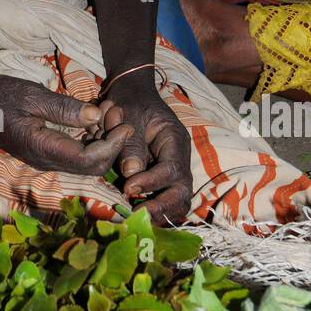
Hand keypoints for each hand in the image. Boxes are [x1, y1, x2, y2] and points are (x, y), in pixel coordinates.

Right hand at [0, 73, 124, 176]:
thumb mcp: (31, 94)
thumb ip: (64, 108)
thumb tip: (95, 116)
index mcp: (41, 148)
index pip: (88, 159)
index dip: (111, 145)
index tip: (124, 122)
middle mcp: (44, 160)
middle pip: (90, 167)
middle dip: (111, 143)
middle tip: (118, 114)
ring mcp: (43, 158)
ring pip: (83, 161)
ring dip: (101, 140)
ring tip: (109, 111)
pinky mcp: (42, 150)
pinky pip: (73, 153)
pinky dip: (89, 138)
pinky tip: (93, 116)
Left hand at [99, 79, 192, 224]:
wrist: (132, 90)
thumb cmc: (131, 100)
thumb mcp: (129, 115)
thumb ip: (131, 144)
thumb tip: (131, 174)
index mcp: (175, 140)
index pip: (171, 170)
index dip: (151, 182)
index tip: (128, 187)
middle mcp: (178, 157)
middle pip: (182, 192)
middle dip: (163, 207)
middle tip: (138, 215)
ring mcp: (171, 167)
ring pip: (177, 199)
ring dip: (160, 212)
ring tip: (137, 219)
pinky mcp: (160, 175)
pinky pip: (164, 197)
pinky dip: (153, 207)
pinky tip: (136, 214)